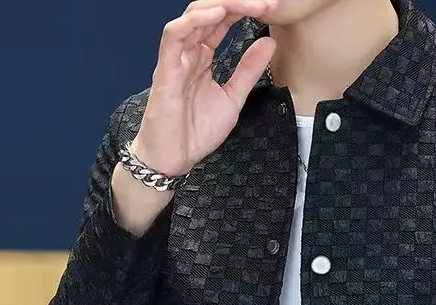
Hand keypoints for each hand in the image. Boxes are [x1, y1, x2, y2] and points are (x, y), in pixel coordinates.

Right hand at [133, 0, 278, 176]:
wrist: (174, 158)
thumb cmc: (196, 131)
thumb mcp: (233, 98)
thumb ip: (248, 70)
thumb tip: (269, 42)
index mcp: (202, 56)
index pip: (222, 21)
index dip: (244, 10)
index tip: (270, 9)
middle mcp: (189, 52)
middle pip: (209, 12)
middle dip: (237, 4)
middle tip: (266, 3)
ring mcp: (176, 58)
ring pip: (194, 16)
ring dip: (222, 5)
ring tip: (249, 4)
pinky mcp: (165, 69)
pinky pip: (175, 35)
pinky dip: (196, 21)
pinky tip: (218, 13)